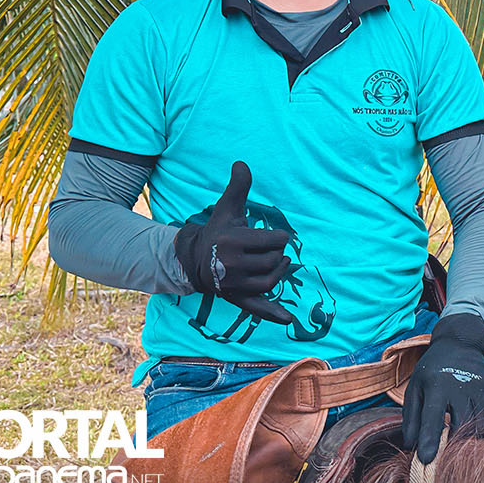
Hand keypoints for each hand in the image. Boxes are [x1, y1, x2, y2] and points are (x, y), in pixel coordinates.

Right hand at [172, 162, 294, 324]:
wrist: (195, 260)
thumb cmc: (218, 230)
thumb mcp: (227, 208)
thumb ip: (238, 187)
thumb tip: (241, 162)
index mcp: (233, 241)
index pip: (274, 240)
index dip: (279, 237)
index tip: (272, 236)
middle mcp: (232, 265)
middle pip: (274, 261)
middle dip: (277, 253)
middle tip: (271, 249)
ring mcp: (234, 284)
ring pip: (271, 280)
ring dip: (279, 271)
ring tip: (278, 263)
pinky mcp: (237, 298)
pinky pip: (257, 308)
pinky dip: (273, 314)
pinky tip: (288, 319)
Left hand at [402, 313, 483, 462]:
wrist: (460, 344)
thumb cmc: (433, 371)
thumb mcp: (415, 389)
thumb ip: (411, 418)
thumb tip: (410, 447)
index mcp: (437, 386)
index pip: (433, 418)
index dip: (429, 441)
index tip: (426, 460)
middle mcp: (461, 387)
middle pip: (462, 426)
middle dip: (453, 448)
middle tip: (445, 462)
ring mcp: (481, 390)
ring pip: (481, 427)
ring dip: (472, 444)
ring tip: (461, 453)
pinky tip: (479, 442)